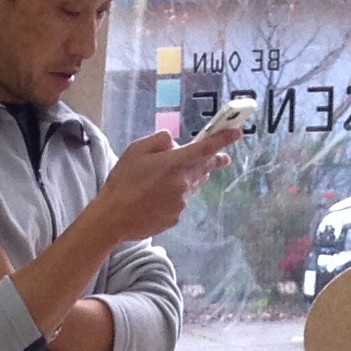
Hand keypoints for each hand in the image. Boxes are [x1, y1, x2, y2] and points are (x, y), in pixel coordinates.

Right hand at [86, 127, 229, 246]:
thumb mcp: (136, 150)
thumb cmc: (122, 182)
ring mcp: (181, 203)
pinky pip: (181, 201)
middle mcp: (183, 183)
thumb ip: (159, 140)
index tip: (238, 132)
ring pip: (192, 185)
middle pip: (204, 168)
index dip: (223, 139)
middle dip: (213, 160)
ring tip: (170, 179)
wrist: (113, 218)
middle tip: (221, 158)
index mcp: (174, 163)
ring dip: (188, 178)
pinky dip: (174, 196)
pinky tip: (156, 197)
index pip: (206, 148)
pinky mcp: (176, 217)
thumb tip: (174, 143)